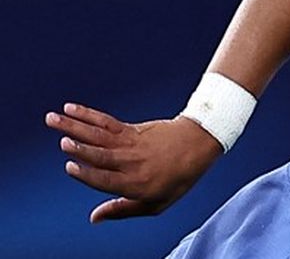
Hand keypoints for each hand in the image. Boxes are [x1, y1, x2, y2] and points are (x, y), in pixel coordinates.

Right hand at [46, 103, 222, 222]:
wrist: (198, 144)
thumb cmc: (177, 178)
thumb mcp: (156, 203)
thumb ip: (123, 210)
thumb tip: (93, 217)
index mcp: (135, 183)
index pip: (105, 179)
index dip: (87, 173)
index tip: (69, 167)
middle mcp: (130, 162)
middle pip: (100, 154)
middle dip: (80, 148)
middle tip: (63, 142)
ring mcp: (130, 144)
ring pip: (97, 135)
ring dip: (73, 126)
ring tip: (53, 119)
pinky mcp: (131, 129)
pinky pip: (105, 122)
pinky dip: (87, 115)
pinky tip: (70, 109)